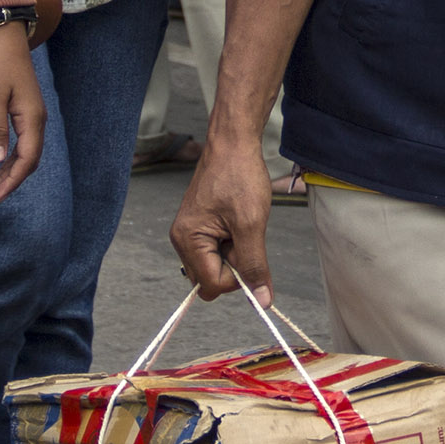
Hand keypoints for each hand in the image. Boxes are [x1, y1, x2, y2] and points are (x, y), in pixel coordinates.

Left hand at [0, 20, 47, 199]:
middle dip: (9, 180)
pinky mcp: (22, 110)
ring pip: (23, 152)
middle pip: (27, 160)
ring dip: (7, 170)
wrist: (2, 34)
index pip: (27, 159)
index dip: (13, 180)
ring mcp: (30, 115)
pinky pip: (19, 140)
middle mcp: (36, 119)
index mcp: (32, 118)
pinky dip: (7, 155)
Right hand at [170, 129, 274, 305]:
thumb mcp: (252, 224)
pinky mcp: (200, 227)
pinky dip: (233, 243)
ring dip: (235, 254)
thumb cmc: (239, 175)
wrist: (234, 143)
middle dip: (233, 266)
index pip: (211, 285)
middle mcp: (182, 239)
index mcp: (188, 239)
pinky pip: (217, 251)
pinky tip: (238, 221)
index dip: (237, 279)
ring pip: (216, 266)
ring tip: (242, 225)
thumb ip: (254, 265)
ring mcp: (190, 233)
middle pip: (210, 279)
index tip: (252, 256)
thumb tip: (262, 300)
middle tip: (246, 236)